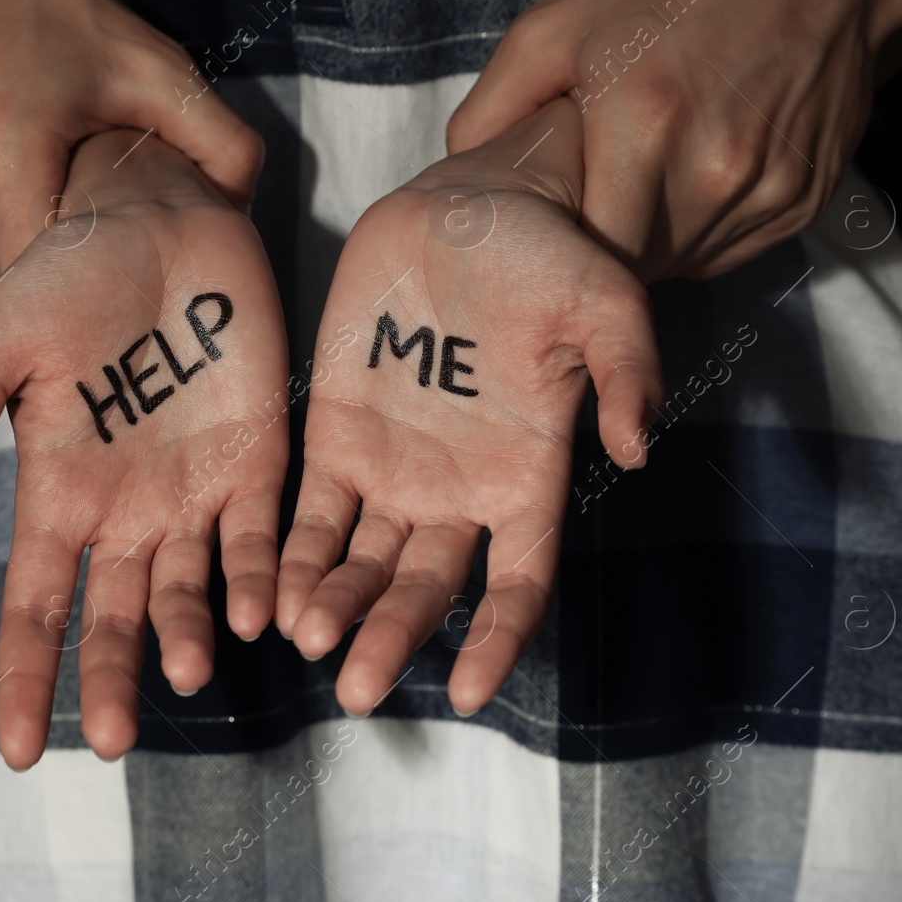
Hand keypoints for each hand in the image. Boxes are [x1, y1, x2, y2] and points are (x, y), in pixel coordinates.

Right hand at [0, 0, 261, 283]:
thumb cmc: (34, 12)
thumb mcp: (150, 62)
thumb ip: (219, 139)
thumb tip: (241, 210)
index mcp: (3, 158)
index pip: (70, 281)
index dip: (117, 277)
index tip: (145, 253)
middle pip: (45, 287)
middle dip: (91, 266)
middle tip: (120, 218)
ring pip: (13, 282)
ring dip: (53, 256)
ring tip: (74, 198)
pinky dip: (20, 239)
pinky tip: (38, 194)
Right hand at [0, 130, 288, 767]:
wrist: (158, 220)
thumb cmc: (66, 276)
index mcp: (58, 495)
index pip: (35, 606)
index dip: (24, 678)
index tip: (18, 751)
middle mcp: (126, 512)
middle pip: (116, 620)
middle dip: (112, 680)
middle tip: (115, 739)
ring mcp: (196, 493)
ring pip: (192, 594)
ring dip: (189, 638)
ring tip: (187, 671)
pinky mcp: (259, 462)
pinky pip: (262, 539)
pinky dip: (263, 580)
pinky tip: (262, 615)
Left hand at [277, 97, 662, 716]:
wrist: (469, 208)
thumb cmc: (548, 255)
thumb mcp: (603, 301)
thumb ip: (625, 370)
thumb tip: (635, 448)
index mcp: (526, 478)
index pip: (517, 580)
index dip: (496, 638)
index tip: (464, 692)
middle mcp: (457, 493)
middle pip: (425, 589)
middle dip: (391, 637)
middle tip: (354, 688)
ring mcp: (392, 469)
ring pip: (360, 563)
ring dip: (333, 605)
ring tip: (306, 639)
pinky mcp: (334, 437)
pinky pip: (309, 513)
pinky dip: (289, 557)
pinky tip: (266, 596)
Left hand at [447, 0, 888, 280]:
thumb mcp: (558, 24)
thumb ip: (492, 107)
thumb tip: (461, 178)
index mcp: (643, 124)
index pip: (587, 255)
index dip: (565, 249)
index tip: (558, 223)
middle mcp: (712, 170)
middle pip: (633, 266)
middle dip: (607, 239)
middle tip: (603, 184)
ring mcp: (767, 190)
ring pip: (682, 264)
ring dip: (657, 236)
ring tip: (655, 169)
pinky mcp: (804, 201)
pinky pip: (730, 251)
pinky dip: (705, 227)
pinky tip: (702, 169)